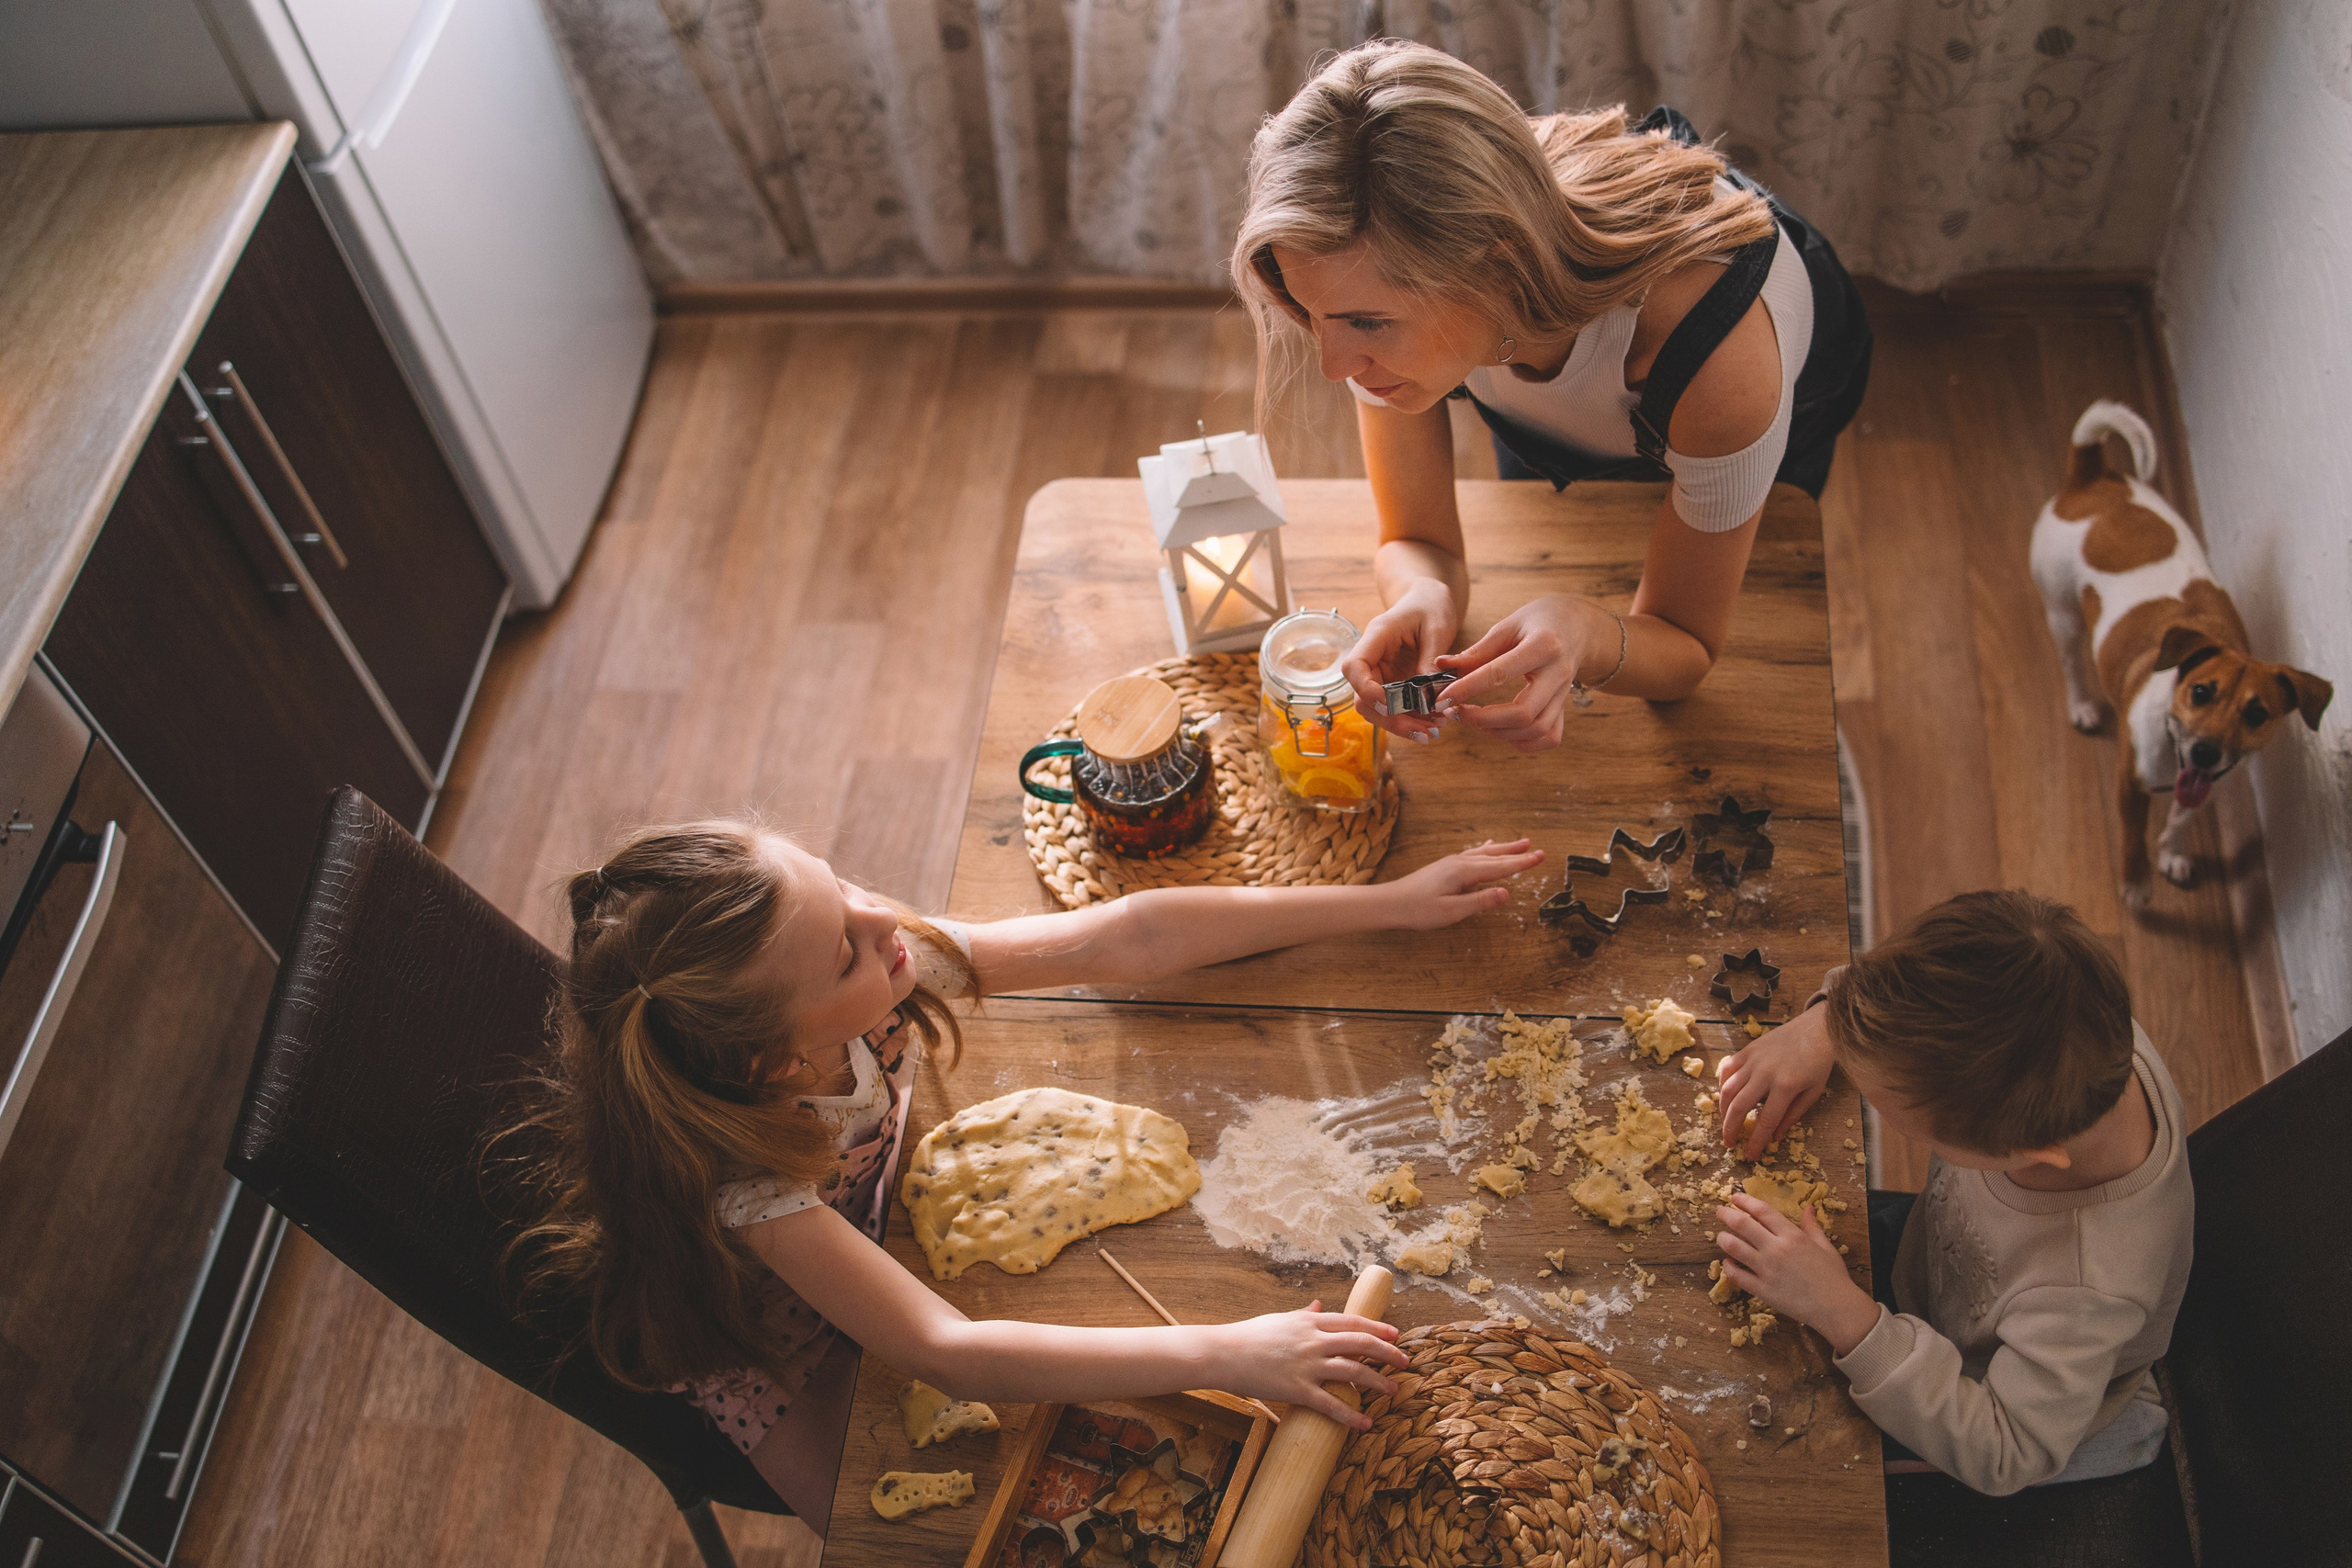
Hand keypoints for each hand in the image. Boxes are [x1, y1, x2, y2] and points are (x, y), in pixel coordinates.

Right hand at [1213, 1303, 1406, 1428]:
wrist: (1223, 1353)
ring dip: (1378, 1382)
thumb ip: (1304, 1314)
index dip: (1378, 1328)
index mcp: (1309, 1321)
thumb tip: (1319, 1304)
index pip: (1353, 1322)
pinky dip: (1351, 1415)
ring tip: (1393, 1391)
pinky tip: (1365, 1424)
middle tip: (1405, 1362)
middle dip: (1387, 1353)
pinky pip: (1331, 1404)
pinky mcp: (1297, 1389)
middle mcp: (1313, 1340)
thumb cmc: (1249, 1335)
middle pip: (1361, 1344)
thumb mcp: (1280, 1319)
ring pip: (1353, 1372)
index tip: (1396, 1336)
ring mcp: (1307, 1365)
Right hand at [1341, 579, 1459, 741]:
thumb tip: (1429, 695)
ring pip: (1377, 708)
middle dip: (1391, 718)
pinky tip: (1433, 724)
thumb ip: (1431, 659)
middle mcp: (1372, 658)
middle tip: (1425, 733)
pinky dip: (1411, 718)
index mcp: (1376, 636)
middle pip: (1363, 697)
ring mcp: (1380, 672)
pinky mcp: (1391, 682)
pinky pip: (1394, 707)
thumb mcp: (1437, 627)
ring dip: (1401, 724)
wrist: (1428, 599)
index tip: (1391, 704)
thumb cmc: (1431, 605)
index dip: (1367, 690)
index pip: (1354, 667)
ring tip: (1433, 732)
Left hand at [1380, 840, 1545, 929]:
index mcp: (1464, 872)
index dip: (1521, 864)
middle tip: (1538, 850)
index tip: (1540, 858)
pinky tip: (1488, 846)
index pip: (1499, 868)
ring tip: (1521, 843)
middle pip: (1494, 856)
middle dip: (1517, 854)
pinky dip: (1486, 850)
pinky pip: (1473, 854)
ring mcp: (1451, 862)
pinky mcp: (1445, 866)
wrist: (1389, 903)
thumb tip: (1507, 893)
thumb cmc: (1418, 910)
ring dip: (1504, 848)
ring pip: (1484, 853)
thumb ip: (1480, 902)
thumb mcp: (1452, 911)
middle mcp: (1459, 862)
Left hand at [1431, 595, 1613, 752]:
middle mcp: (1558, 674)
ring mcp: (1564, 694)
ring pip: (1536, 729)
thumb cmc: (1538, 622)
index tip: (1443, 697)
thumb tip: (1441, 666)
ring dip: (1499, 733)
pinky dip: (1524, 743)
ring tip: (1474, 719)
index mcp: (1543, 645)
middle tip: (1455, 712)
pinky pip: (1549, 738)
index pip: (1500, 674)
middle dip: (1483, 719)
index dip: (1468, 689)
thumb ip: (1477, 651)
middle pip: (1523, 713)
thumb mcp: (1508, 626)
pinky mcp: (1565, 708)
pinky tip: (1501, 730)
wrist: (1579, 627)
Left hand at [1714, 1195, 1879, 1355]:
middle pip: (1742, 1224)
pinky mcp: (1762, 1290)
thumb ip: (1812, 1226)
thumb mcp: (1825, 1246)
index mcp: (1792, 1236)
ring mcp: (1767, 1270)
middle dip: (1727, 1215)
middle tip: (1720, 1212)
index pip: (1762, 1211)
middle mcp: (1776, 1249)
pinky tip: (1727, 1263)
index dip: (1746, 1201)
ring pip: (1734, 1248)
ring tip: (1721, 1237)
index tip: (1735, 1197)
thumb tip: (1807, 1208)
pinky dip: (1728, 1267)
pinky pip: (1737, 1276)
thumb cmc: (1833, 1276)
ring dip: (1723, 1239)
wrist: (1837, 1308)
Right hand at [1719, 1003, 1835, 1158]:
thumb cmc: (1818, 1063)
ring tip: (1725, 1124)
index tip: (1750, 1156)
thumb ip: (1792, 1116)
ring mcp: (1753, 1060)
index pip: (1765, 1121)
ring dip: (1723, 1110)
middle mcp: (1765, 1073)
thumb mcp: (1812, 1093)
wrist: (1816, 1029)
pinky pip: (1727, 1070)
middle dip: (1730, 1129)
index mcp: (1786, 1086)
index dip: (1756, 1141)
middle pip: (1739, 1107)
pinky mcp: (1746, 1050)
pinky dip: (1722, 1085)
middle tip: (1729, 1144)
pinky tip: (1726, 1097)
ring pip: (1727, 1089)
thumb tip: (1774, 1137)